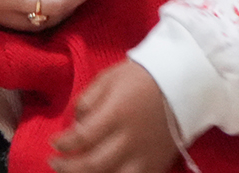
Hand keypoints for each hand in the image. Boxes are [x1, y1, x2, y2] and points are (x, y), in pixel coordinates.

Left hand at [50, 60, 178, 172]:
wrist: (185, 81)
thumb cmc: (142, 76)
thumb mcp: (109, 78)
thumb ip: (88, 100)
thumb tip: (75, 124)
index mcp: (117, 114)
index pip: (81, 137)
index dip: (63, 143)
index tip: (53, 142)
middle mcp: (130, 140)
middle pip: (92, 165)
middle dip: (68, 168)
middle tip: (54, 163)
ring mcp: (145, 156)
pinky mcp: (157, 165)